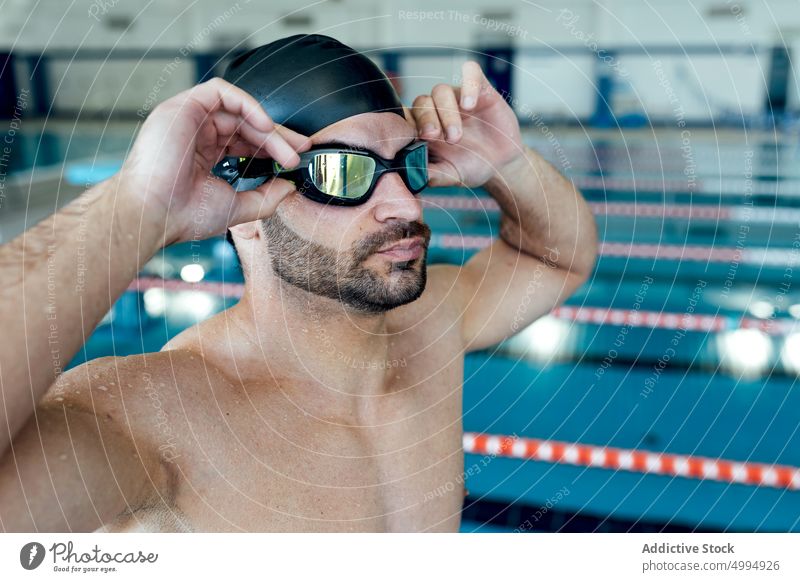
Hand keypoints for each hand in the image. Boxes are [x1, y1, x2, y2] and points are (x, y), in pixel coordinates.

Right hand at [119, 77, 310, 245]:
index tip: (295, 159)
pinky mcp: (183, 106)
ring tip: (286, 149)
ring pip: (238, 110)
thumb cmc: (184, 215)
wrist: (155, 214)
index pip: (246, 142)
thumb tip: (290, 188)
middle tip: (300, 151)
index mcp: (205, 155)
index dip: (273, 147)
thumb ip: (265, 197)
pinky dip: (247, 104)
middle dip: (277, 137)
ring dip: (267, 127)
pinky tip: (266, 126)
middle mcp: (197, 133)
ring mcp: (189, 118)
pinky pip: (221, 92)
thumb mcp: (237, 207)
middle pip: (246, 124)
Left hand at [409, 62, 523, 187]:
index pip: (405, 116)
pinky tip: (470, 105)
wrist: (501, 163)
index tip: (414, 142)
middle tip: (436, 137)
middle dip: (426, 120)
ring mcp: (457, 97)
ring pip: (441, 90)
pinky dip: (469, 84)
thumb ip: (432, 175)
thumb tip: (413, 176)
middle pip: (421, 102)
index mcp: (423, 128)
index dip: (406, 125)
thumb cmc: (471, 166)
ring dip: (446, 112)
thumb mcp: (451, 175)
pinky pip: (471, 72)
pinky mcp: (479, 88)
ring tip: (456, 136)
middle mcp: (437, 109)